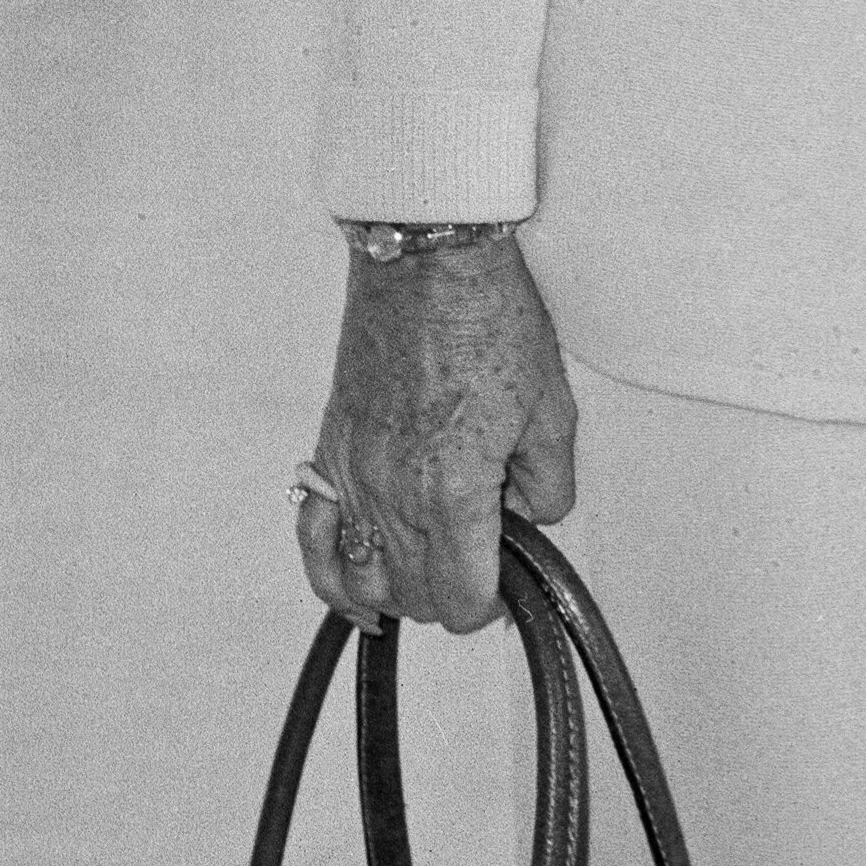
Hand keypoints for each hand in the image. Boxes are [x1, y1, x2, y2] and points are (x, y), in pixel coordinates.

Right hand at [299, 232, 576, 632]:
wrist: (428, 262)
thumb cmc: (488, 318)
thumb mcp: (552, 407)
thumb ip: (549, 483)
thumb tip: (534, 520)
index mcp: (453, 490)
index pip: (461, 599)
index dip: (492, 603)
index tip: (507, 582)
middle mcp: (393, 494)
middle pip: (414, 598)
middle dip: (453, 590)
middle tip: (483, 552)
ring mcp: (353, 478)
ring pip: (363, 581)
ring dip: (399, 588)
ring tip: (433, 563)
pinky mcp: (330, 455)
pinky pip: (313, 542)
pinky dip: (331, 574)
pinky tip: (356, 589)